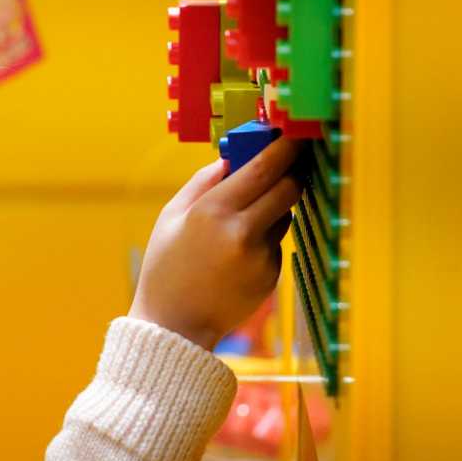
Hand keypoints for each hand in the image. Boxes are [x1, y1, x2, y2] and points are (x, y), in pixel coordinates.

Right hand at [129, 138, 301, 348]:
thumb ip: (204, 180)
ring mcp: (261, 257)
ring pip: (284, 215)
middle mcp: (242, 232)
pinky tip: (234, 258)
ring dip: (272, 208)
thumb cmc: (166, 267)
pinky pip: (275, 243)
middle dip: (290, 171)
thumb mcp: (171, 216)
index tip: (295, 134)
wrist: (174, 326)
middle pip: (289, 187)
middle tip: (285, 163)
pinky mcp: (271, 276)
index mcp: (213, 211)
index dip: (286, 147)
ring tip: (237, 227)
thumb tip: (235, 156)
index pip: (265, 167)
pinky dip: (263, 240)